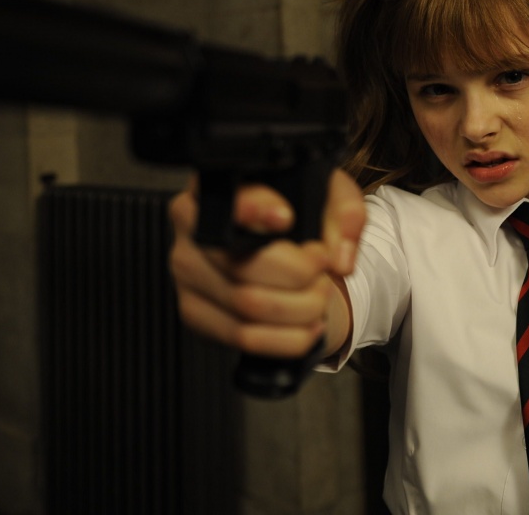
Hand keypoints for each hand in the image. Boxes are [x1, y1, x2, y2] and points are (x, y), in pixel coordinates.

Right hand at [168, 170, 364, 358]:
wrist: (275, 245)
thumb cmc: (296, 213)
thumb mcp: (326, 194)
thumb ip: (343, 212)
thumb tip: (338, 258)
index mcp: (210, 189)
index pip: (221, 201)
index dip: (253, 210)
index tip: (286, 218)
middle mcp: (189, 230)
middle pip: (242, 264)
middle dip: (298, 274)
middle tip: (322, 269)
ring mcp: (186, 274)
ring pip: (247, 304)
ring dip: (298, 308)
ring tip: (319, 296)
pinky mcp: (194, 311)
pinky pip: (242, 337)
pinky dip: (286, 339)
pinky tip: (308, 326)